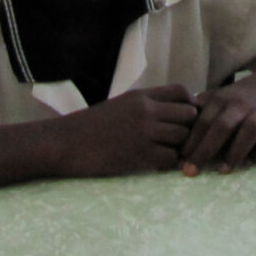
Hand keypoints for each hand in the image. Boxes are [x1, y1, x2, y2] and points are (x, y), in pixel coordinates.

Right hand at [58, 85, 199, 176]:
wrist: (65, 143)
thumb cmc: (90, 126)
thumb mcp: (120, 105)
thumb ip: (145, 106)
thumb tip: (171, 112)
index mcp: (141, 96)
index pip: (182, 91)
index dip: (191, 104)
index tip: (186, 118)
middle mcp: (146, 110)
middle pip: (189, 114)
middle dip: (190, 128)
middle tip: (181, 140)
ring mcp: (144, 132)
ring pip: (183, 136)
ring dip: (180, 147)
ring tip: (168, 153)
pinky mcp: (140, 155)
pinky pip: (171, 157)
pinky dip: (168, 163)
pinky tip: (157, 164)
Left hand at [181, 72, 255, 172]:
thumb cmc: (242, 97)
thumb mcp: (219, 96)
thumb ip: (200, 110)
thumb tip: (175, 130)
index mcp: (223, 99)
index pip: (203, 121)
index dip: (190, 142)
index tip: (180, 161)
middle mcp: (242, 105)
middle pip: (222, 127)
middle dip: (205, 150)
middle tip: (191, 171)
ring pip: (249, 131)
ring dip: (235, 152)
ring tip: (223, 170)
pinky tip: (250, 162)